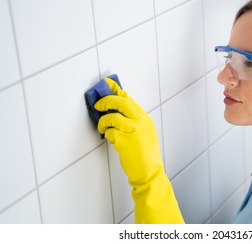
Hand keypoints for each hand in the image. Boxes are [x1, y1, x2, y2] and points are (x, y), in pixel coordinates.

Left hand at [94, 78, 183, 222]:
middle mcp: (141, 122)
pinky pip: (110, 131)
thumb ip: (133, 120)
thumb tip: (117, 109)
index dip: (116, 89)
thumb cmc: (145, 154)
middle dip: (107, 100)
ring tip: (102, 127)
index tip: (107, 84)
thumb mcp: (144, 133)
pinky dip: (107, 134)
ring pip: (113, 116)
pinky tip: (110, 138)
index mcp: (145, 119)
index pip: (129, 99)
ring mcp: (133, 131)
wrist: (149, 171)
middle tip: (98, 104)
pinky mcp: (125, 141)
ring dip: (103, 121)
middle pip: (121, 102)